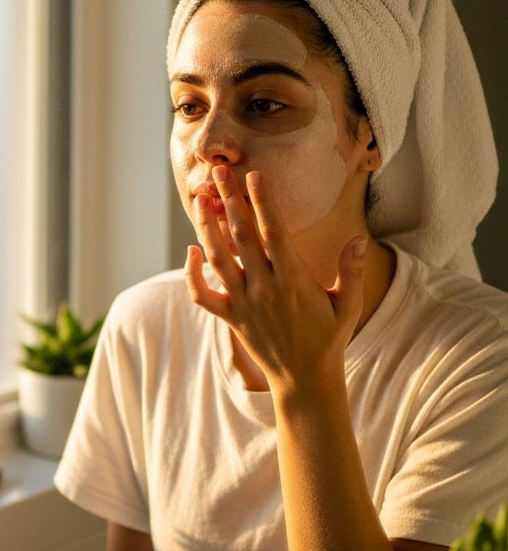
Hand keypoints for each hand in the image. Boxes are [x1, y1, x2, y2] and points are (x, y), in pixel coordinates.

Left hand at [184, 166, 367, 394]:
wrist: (305, 379)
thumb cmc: (329, 338)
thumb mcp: (349, 305)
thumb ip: (352, 270)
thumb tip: (360, 239)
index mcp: (294, 281)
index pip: (274, 233)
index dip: (263, 203)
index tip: (254, 176)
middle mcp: (265, 288)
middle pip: (242, 237)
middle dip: (229, 201)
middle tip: (218, 171)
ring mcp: (244, 303)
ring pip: (218, 259)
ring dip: (207, 228)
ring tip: (200, 198)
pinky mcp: (230, 317)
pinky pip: (203, 295)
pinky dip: (192, 274)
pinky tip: (190, 250)